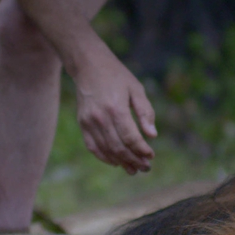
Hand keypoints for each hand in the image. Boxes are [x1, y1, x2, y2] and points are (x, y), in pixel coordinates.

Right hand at [72, 50, 156, 174]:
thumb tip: (152, 136)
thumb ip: (146, 112)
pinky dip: (104, 158)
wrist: (89, 65)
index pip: (130, 138)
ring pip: (106, 150)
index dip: (142, 150)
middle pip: (119, 148)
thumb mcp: (136, 89)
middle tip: (146, 168)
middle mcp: (101, 117)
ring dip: (121, 162)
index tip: (151, 156)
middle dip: (134, 160)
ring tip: (134, 170)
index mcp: (116, 108)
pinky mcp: (82, 123)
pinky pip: (93, 147)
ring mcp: (89, 122)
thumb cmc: (117, 76)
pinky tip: (116, 163)